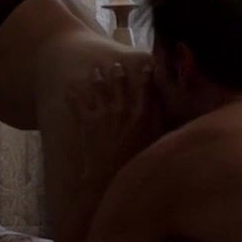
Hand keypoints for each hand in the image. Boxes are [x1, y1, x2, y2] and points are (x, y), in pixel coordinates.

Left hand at [67, 59, 163, 179]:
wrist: (111, 175)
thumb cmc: (136, 163)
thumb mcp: (155, 144)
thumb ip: (161, 128)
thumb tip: (172, 119)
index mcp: (141, 114)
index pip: (145, 88)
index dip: (146, 75)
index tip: (147, 66)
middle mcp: (122, 109)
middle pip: (120, 84)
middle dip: (118, 73)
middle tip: (115, 66)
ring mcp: (104, 113)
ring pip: (99, 89)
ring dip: (97, 78)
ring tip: (95, 71)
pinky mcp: (87, 121)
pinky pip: (77, 103)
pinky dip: (72, 95)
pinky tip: (69, 87)